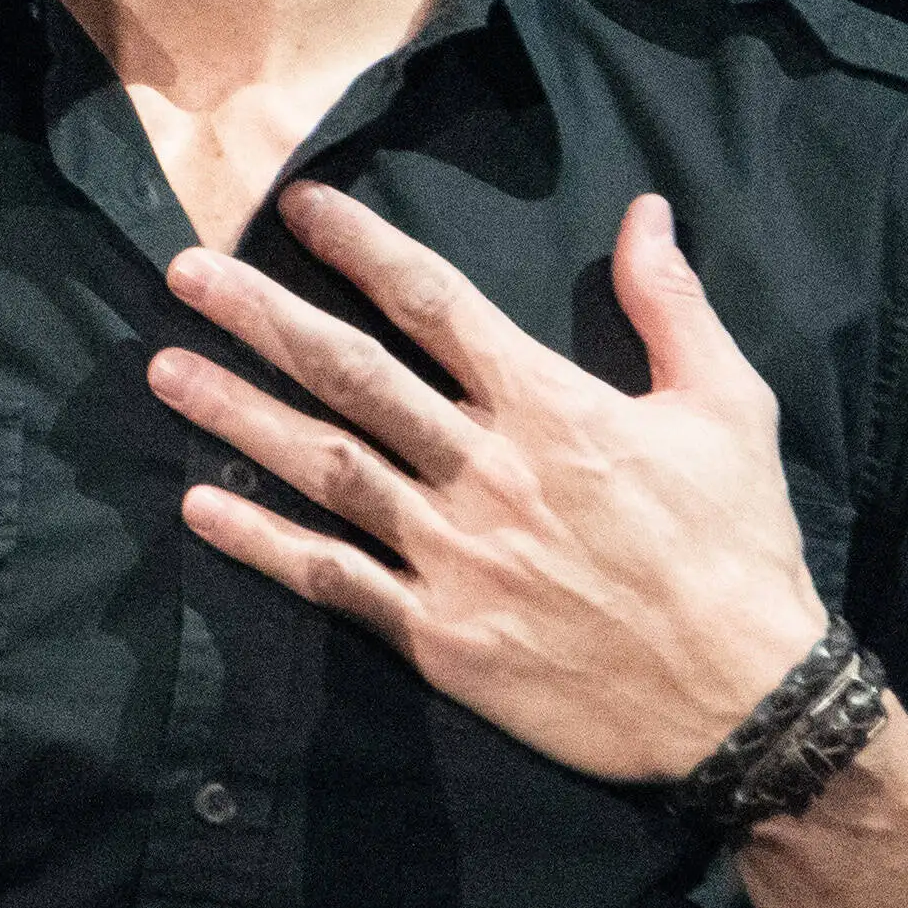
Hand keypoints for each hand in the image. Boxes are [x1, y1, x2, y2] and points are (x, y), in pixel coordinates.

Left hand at [150, 185, 827, 783]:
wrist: (742, 699)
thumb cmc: (740, 545)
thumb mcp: (729, 406)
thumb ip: (671, 303)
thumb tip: (644, 210)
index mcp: (553, 405)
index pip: (435, 304)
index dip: (361, 249)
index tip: (299, 208)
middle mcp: (487, 470)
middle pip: (352, 374)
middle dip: (262, 317)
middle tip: (186, 274)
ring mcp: (455, 556)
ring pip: (324, 468)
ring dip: (238, 416)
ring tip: (165, 370)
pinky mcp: (441, 635)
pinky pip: (334, 580)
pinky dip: (263, 544)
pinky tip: (201, 509)